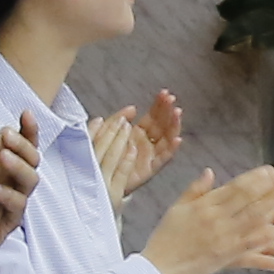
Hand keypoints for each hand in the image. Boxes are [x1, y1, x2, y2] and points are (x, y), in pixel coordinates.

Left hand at [91, 90, 180, 205]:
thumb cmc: (101, 155)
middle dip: (168, 111)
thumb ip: (118, 119)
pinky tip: (177, 139)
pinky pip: (164, 158)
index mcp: (138, 133)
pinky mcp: (150, 169)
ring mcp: (150, 155)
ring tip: (177, 113)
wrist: (96, 179)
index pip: (153, 116)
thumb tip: (133, 108)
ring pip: (167, 138)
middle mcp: (146, 143)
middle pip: (162, 125)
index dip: (159, 105)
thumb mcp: (107, 132)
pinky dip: (172, 149)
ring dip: (174, 125)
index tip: (165, 94)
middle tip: (172, 99)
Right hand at [141, 161, 273, 273]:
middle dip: (273, 189)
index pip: (236, 188)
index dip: (256, 178)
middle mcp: (218, 220)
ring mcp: (226, 240)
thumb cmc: (166, 239)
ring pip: (257, 222)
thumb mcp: (177, 208)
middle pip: (251, 202)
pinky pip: (256, 250)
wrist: (158, 269)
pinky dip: (272, 243)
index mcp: (206, 206)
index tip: (273, 170)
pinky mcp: (230, 258)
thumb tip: (211, 173)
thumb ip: (196, 190)